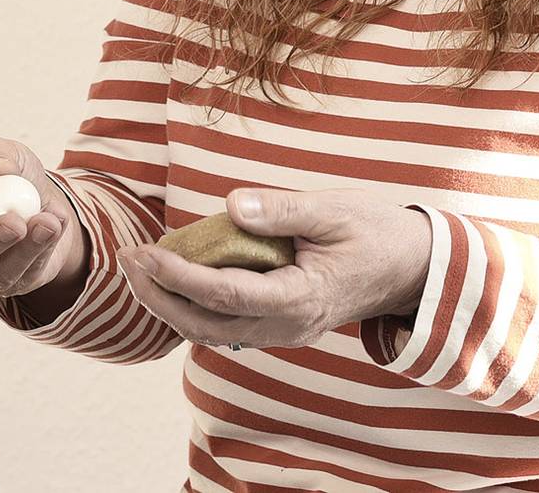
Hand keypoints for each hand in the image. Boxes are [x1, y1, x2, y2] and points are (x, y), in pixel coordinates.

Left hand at [123, 188, 431, 351]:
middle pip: (207, 325)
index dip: (179, 277)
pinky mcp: (279, 326)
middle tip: (126, 261)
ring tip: (138, 271)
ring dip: (170, 306)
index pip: (224, 296)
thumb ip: (281, 209)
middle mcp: (287, 326)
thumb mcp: (332, 209)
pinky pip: (226, 328)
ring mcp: (283, 332)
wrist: (412, 268)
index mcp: (299, 299)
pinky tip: (171, 282)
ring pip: (212, 333)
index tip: (145, 253)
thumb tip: (231, 204)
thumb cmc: (374, 232)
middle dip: (160, 296)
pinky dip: (193, 309)